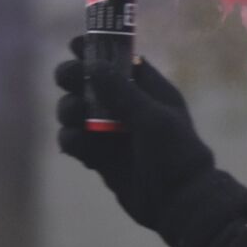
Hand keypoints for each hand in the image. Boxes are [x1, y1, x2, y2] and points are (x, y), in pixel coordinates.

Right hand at [55, 38, 215, 231]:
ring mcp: (110, 131)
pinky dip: (71, 140)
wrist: (178, 202)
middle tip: (69, 80)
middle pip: (88, 81)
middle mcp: (126, 106)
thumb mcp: (153, 119)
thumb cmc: (175, 153)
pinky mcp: (99, 156)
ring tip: (77, 118)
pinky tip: (78, 146)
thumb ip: (123, 93)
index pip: (117, 59)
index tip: (74, 44)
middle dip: (74, 78)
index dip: (95, 49)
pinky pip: (74, 140)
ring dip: (68, 109)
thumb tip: (94, 65)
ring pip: (75, 110)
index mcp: (147, 89)